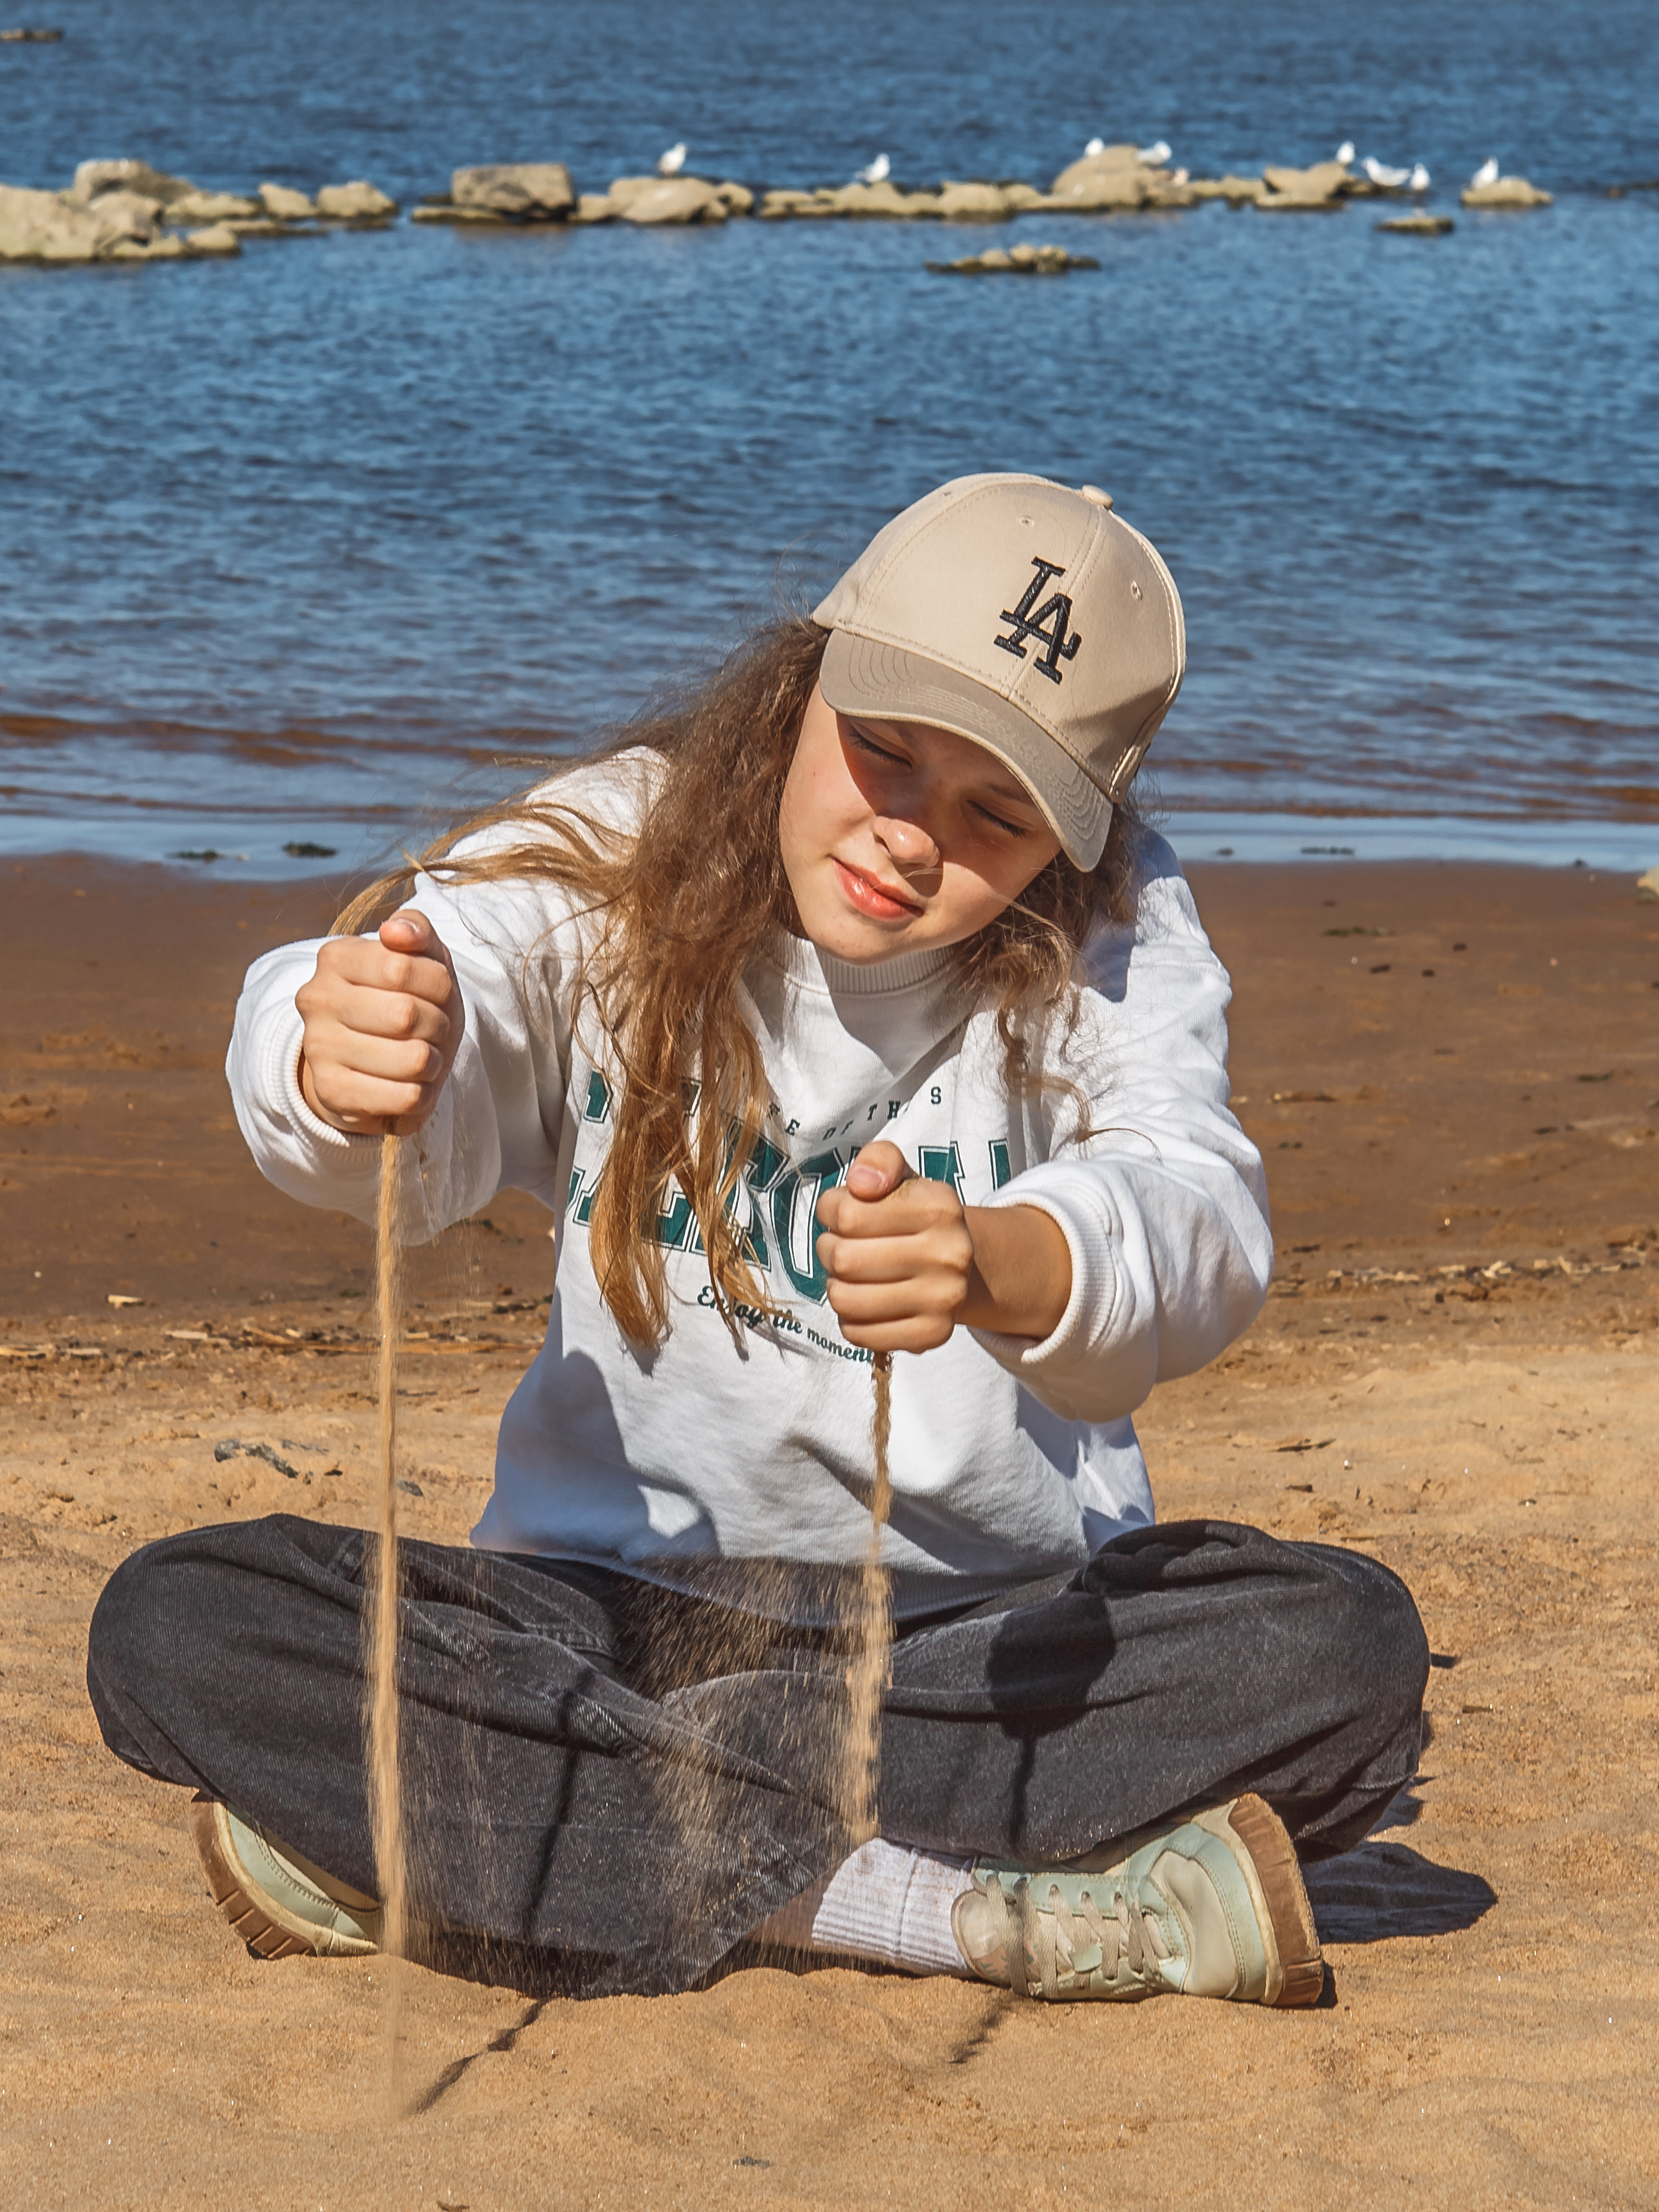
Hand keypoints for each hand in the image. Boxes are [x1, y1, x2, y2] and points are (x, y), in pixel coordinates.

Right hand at [294, 908, 463, 1136]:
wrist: (369, 1062)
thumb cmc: (405, 1000)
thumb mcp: (420, 958)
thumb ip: (416, 930)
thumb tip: (395, 930)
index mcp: (336, 957)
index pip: (402, 968)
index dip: (439, 985)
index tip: (438, 993)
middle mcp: (317, 999)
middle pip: (407, 1015)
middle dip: (439, 1025)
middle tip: (434, 1029)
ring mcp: (319, 1047)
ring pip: (413, 1059)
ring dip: (434, 1061)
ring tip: (423, 1057)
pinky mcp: (332, 1092)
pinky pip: (406, 1097)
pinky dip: (423, 1094)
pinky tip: (410, 1085)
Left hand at [814, 1140, 1072, 1353]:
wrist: (961, 1264)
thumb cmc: (915, 1216)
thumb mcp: (903, 1176)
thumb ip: (879, 1160)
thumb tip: (861, 1183)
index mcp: (940, 1207)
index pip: (848, 1215)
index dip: (830, 1211)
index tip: (839, 1212)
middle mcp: (950, 1254)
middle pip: (843, 1259)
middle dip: (828, 1250)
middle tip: (839, 1246)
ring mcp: (944, 1299)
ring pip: (846, 1299)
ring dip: (835, 1285)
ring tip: (849, 1274)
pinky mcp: (932, 1334)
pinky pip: (858, 1333)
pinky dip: (849, 1318)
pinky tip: (864, 1301)